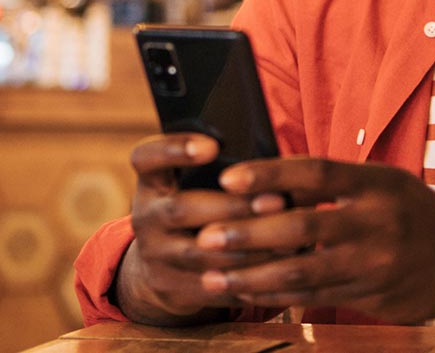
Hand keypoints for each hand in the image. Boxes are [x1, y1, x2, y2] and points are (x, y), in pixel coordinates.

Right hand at [114, 134, 288, 324]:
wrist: (161, 265)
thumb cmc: (194, 208)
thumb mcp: (189, 184)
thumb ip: (219, 171)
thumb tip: (270, 164)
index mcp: (151, 182)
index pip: (145, 157)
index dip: (174, 149)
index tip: (213, 146)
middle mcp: (145, 217)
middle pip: (180, 209)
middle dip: (233, 206)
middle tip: (277, 201)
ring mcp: (154, 256)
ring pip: (201, 254)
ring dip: (248, 247)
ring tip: (290, 238)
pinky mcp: (171, 288)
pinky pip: (212, 287)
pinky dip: (248, 279)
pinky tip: (278, 269)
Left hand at [193, 157, 434, 323]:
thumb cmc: (407, 211)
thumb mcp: (378, 183)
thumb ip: (328, 184)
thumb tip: (263, 184)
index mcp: (374, 184)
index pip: (315, 173)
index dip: (270, 174)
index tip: (228, 178)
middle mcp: (375, 222)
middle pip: (303, 226)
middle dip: (249, 234)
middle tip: (206, 237)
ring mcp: (373, 263)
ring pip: (303, 271)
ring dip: (252, 276)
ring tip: (213, 277)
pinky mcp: (370, 295)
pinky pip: (314, 297)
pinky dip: (276, 295)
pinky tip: (246, 292)